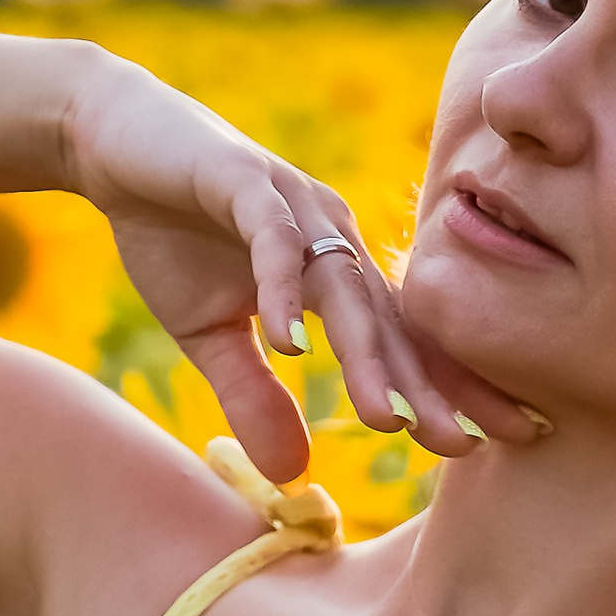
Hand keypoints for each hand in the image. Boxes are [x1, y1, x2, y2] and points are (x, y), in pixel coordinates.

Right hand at [64, 56, 527, 477]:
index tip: (500, 446)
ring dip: (366, 356)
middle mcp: (331, 239)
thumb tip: (293, 474)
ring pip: (343, 288)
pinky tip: (289, 345)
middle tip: (468, 448)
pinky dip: (281, 291)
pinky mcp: (242, 181)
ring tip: (388, 419)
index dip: (451, 393)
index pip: (404, 344)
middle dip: (433, 388)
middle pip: (393, 323)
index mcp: (336, 274)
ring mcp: (293, 206)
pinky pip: (272, 241)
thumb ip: (254, 395)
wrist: (114, 142)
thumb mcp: (210, 335)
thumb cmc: (173, 232)